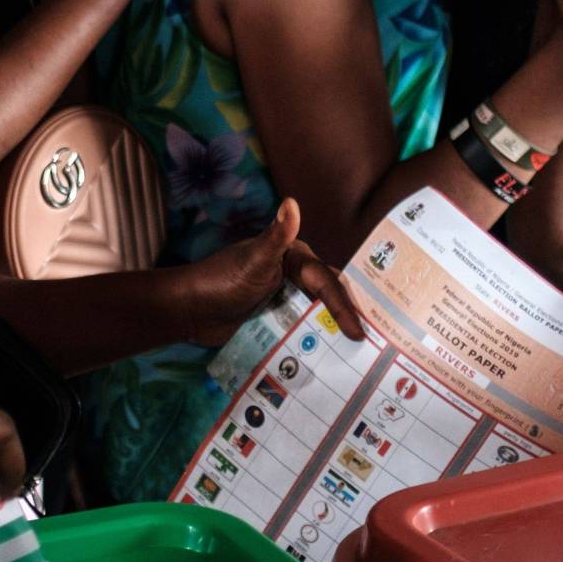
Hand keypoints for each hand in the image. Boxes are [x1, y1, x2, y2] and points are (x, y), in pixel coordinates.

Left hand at [173, 199, 367, 347]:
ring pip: (317, 314)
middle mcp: (293, 275)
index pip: (327, 282)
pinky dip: (315, 341)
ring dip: (333, 331)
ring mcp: (284, 298)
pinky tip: (330, 359)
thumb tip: (291, 202)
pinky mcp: (274, 318)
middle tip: (373, 343)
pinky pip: (300, 329)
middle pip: (328, 297)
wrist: (189, 310)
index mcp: (294, 257)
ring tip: (358, 357)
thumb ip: (276, 237)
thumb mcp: (253, 261)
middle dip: (347, 317)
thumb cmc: (221, 281)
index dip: (343, 306)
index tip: (358, 332)